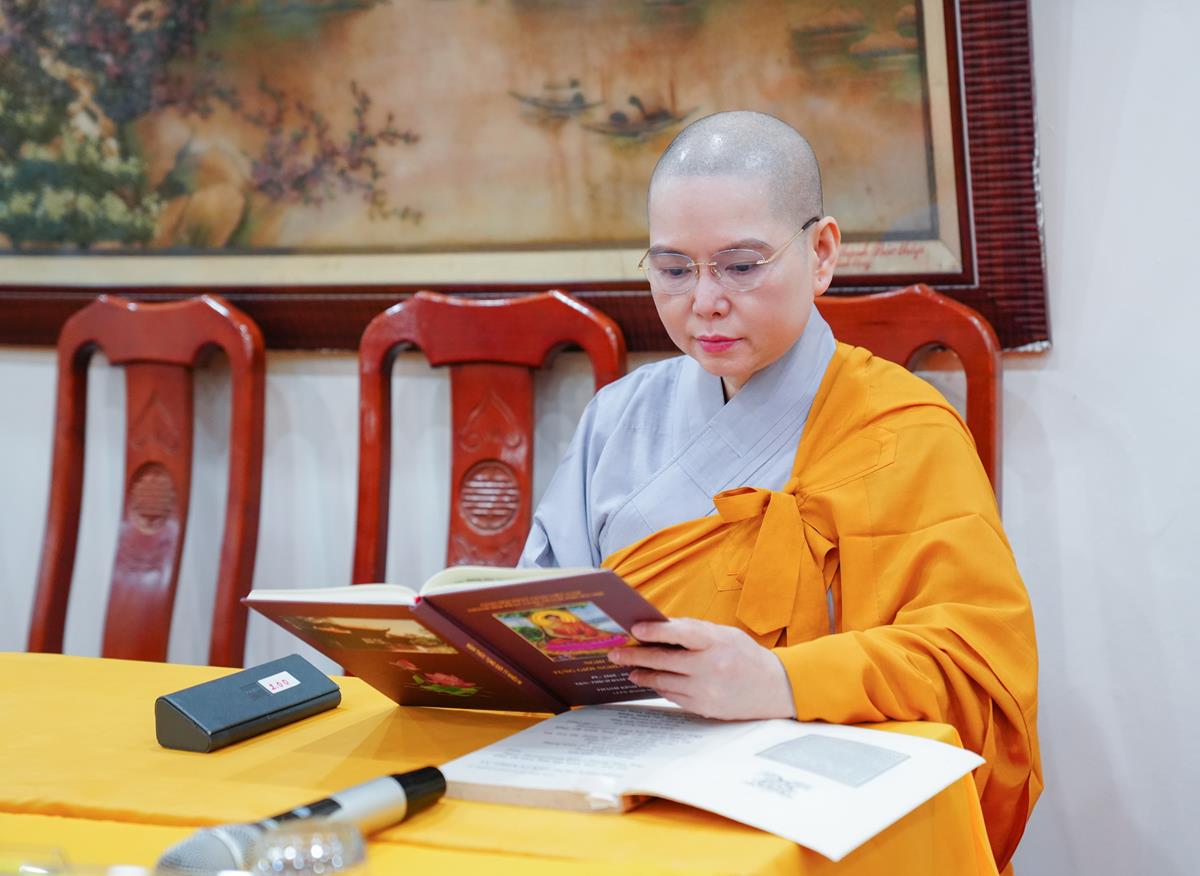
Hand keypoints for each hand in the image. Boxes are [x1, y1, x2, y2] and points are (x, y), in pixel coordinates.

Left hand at [608, 618, 796, 720]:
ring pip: (664, 681)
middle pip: (664, 661)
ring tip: (630, 668)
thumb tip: (658, 627)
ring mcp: (706, 691)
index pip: (681, 634)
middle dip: (635, 656)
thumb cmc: (745, 655)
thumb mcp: (724, 634)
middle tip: (615, 653)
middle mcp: (711, 668)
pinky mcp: (704, 708)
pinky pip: (673, 696)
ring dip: (643, 674)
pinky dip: (660, 687)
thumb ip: (693, 630)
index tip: (635, 628)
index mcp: (717, 643)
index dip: (655, 631)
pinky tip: (652, 680)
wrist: (775, 688)